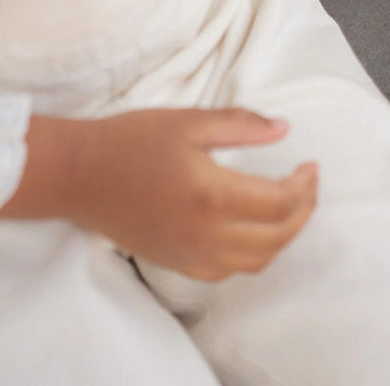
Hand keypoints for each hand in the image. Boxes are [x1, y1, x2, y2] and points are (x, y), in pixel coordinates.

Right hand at [5, 109, 316, 280]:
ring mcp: (189, 254)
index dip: (305, 186)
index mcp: (212, 195)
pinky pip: (228, 271)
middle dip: (303, 212)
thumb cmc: (132, 141)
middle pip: (276, 238)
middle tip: (309, 184)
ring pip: (256, 261)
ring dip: (283, 236)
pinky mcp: (175, 263)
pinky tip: (255, 228)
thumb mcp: (190, 120)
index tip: (311, 165)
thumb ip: (242, 124)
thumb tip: (284, 129)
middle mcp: (205, 234)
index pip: (280, 204)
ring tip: (291, 205)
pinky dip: (254, 253)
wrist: (76, 175)